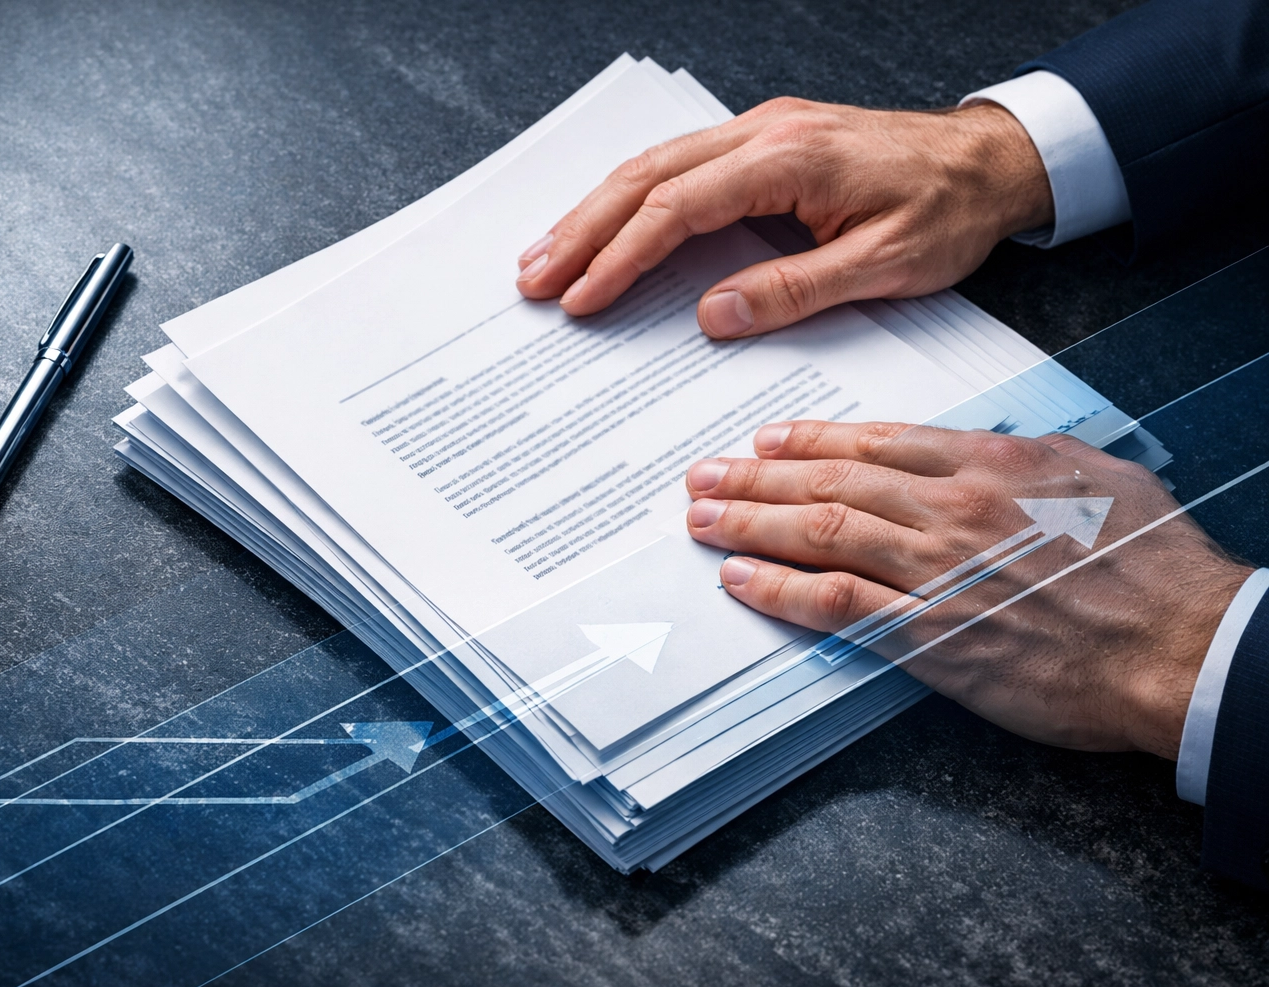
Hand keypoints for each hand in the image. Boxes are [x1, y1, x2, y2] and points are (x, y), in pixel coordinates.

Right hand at [516, 98, 1052, 338]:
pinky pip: (679, 167)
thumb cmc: (947, 210)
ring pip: (654, 166)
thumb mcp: (882, 264)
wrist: (991, 160)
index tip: (583, 299)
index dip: (622, 257)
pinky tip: (604, 227)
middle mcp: (762, 133)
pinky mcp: (763, 144)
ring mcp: (759, 132)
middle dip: (582, 230)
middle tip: (533, 276)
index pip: (678, 209)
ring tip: (547, 255)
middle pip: (646, 177)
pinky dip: (632, 200)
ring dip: (595, 212)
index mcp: (787, 159)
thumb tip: (711, 316)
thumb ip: (793, 291)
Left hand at [683, 421, 1252, 758]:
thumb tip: (979, 451)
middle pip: (831, 480)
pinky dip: (777, 589)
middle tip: (703, 475)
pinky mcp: (928, 635)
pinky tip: (738, 580)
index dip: (812, 439)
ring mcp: (934, 570)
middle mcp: (950, 507)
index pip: (877, 441)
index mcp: (991, 465)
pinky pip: (833, 603)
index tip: (766, 439)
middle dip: (756, 475)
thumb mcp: (1098, 478)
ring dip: (748, 522)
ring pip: (819, 531)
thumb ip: (1025, 460)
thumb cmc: (1150, 565)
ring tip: (700, 518)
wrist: (1179, 645)